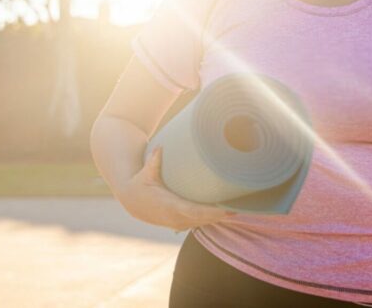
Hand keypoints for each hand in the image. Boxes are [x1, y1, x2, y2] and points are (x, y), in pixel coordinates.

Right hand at [119, 146, 234, 231]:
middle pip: (203, 219)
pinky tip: (224, 214)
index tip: (225, 209)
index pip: (193, 211)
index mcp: (168, 206)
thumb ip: (153, 161)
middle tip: (240, 208)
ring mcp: (177, 223)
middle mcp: (174, 217)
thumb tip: (160, 148)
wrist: (132, 203)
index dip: (210, 212)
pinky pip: (198, 223)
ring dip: (218, 219)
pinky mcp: (179, 223)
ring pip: (202, 223)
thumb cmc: (139, 185)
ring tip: (237, 211)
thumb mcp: (145, 173)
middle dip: (220, 216)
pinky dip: (211, 219)